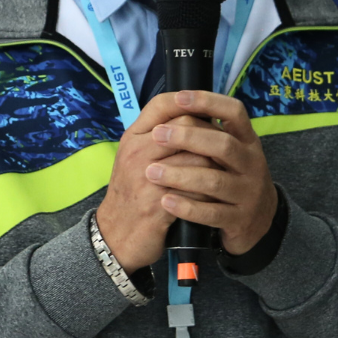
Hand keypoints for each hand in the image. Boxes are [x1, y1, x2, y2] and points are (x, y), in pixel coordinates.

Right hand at [94, 103, 216, 272]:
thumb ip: (156, 137)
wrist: (115, 235)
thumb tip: (190, 116)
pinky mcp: (159, 206)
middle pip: (185, 126)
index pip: (162, 105)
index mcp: (132, 138)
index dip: (187, 101)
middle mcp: (137, 154)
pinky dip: (210, 190)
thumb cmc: (131, 194)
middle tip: (220, 143)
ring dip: (215, 162)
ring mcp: (147, 179)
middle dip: (209, 133)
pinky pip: (198, 189)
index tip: (206, 110)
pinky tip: (214, 194)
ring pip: (197, 156)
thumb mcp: (134, 159)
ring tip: (222, 168)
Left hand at [141, 90, 277, 256]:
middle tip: (157, 135)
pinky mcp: (239, 219)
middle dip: (188, 138)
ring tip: (151, 172)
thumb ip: (211, 132)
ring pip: (214, 182)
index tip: (180, 97)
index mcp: (248, 140)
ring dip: (180, 175)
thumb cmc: (235, 177)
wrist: (261, 220)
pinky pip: (211, 213)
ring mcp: (247, 193)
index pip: (234, 112)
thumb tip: (175, 103)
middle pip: (223, 145)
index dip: (208, 102)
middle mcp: (251, 163)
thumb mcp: (233, 151)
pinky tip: (165, 201)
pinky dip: (187, 207)